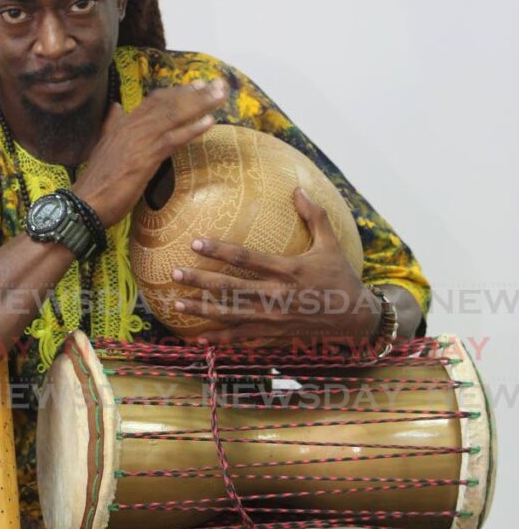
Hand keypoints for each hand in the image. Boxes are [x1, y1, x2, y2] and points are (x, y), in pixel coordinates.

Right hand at [72, 78, 226, 227]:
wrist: (85, 203)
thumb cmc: (97, 181)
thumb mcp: (104, 147)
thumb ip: (112, 125)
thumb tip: (116, 108)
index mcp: (123, 124)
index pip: (154, 101)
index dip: (177, 92)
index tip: (197, 85)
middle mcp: (131, 126)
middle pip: (168, 103)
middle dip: (196, 92)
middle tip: (219, 84)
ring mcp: (138, 141)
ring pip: (173, 116)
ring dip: (200, 104)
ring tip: (221, 95)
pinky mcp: (144, 158)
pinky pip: (172, 139)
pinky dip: (191, 129)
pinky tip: (209, 122)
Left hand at [170, 187, 381, 345]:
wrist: (354, 316)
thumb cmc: (340, 276)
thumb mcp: (330, 244)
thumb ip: (314, 215)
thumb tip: (297, 189)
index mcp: (288, 270)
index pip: (246, 258)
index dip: (219, 250)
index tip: (195, 242)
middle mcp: (277, 295)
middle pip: (231, 288)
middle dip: (201, 281)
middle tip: (174, 273)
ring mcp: (274, 317)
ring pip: (231, 315)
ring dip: (202, 310)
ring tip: (176, 304)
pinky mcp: (274, 333)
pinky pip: (242, 337)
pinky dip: (220, 339)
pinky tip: (198, 338)